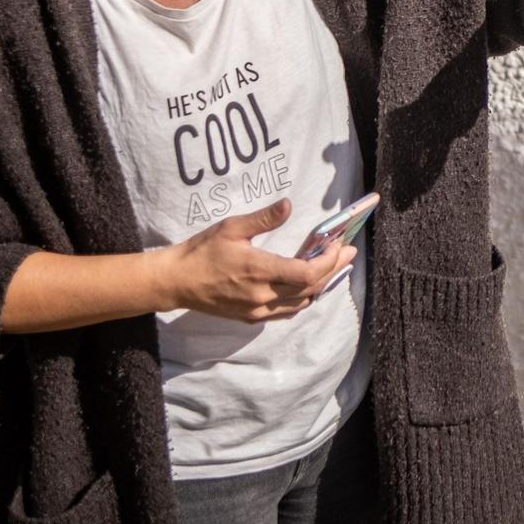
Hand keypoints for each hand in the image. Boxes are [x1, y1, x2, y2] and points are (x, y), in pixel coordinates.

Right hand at [161, 199, 354, 323]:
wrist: (176, 281)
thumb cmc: (202, 251)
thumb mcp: (232, 228)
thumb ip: (264, 219)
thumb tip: (289, 205)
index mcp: (260, 271)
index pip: (307, 274)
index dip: (329, 261)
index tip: (339, 245)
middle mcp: (262, 295)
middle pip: (311, 289)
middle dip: (333, 270)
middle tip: (347, 253)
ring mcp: (257, 310)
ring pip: (301, 304)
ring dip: (320, 286)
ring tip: (332, 266)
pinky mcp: (250, 318)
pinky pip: (286, 313)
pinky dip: (303, 299)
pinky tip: (307, 286)